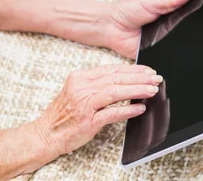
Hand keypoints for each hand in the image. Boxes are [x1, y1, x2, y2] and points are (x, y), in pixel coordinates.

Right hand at [33, 64, 163, 159]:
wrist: (47, 133)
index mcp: (79, 77)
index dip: (132, 69)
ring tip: (152, 90)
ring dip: (137, 90)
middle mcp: (81, 88)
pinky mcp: (88, 121)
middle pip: (115, 78)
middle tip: (155, 78)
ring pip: (115, 92)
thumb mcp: (77, 91)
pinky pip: (112, 113)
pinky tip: (140, 108)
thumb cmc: (63, 114)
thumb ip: (97, 84)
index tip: (147, 70)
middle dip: (139, 78)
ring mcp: (84, 104)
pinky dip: (127, 110)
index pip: (111, 69)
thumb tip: (124, 79)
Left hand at [102, 0, 192, 58]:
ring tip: (171, 40)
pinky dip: (167, 59)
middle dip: (188, 33)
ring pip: (177, 48)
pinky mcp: (154, 56)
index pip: (188, 18)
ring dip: (178, 47)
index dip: (197, 17)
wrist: (109, 27)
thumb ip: (170, 0)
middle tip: (184, 29)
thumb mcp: (150, 2)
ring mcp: (162, 44)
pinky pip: (164, 60)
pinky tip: (168, 56)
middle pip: (185, 34)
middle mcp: (168, 30)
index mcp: (169, 16)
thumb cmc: (126, 11)